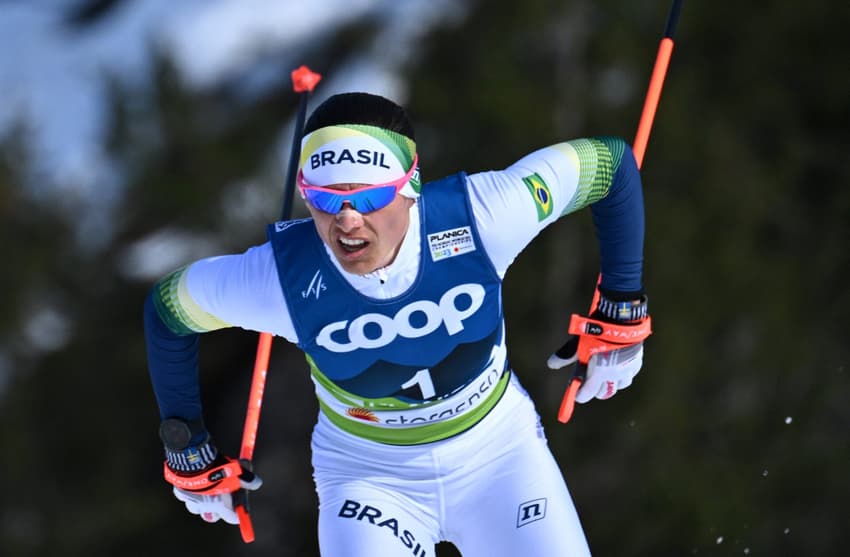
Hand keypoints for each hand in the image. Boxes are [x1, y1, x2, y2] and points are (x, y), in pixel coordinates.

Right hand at [158, 418, 262, 523]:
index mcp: (220, 505)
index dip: (237, 514)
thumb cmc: (219, 466)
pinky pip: (185, 496)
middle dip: (217, 510)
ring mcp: (191, 500)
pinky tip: (194, 481)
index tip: (240, 510)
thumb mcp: (238, 471)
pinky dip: (189, 491)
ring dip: (202, 502)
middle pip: (211, 517)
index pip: (232, 518)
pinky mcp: (180, 492)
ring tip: (207, 489)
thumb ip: (248, 479)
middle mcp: (205, 506)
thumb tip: (257, 483)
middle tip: (221, 500)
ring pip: (196, 508)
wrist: (195, 459)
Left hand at [550, 289, 650, 421]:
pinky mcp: (636, 361)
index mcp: (599, 373)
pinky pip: (630, 374)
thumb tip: (551, 364)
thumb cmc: (596, 332)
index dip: (580, 395)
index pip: (588, 393)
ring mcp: (627, 369)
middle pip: (604, 392)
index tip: (576, 395)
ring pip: (619, 385)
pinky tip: (619, 367)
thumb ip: (566, 356)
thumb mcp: (578, 344)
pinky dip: (624, 374)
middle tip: (590, 385)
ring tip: (606, 377)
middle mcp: (614, 375)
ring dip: (611, 384)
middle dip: (595, 391)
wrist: (621, 320)